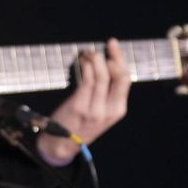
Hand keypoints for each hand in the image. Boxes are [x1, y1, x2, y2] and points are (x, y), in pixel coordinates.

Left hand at [38, 38, 130, 165]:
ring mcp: (95, 109)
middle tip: (108, 43)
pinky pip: (86, 81)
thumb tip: (105, 65)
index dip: (121, 60)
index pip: (125, 80)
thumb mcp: (101, 113)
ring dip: (95, 59)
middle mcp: (110, 110)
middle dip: (115, 56)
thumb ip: (106, 94)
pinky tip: (82, 61)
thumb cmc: (80, 124)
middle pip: (118, 76)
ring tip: (89, 52)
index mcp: (118, 110)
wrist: (62, 144)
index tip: (114, 47)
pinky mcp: (80, 106)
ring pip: (101, 76)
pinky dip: (85, 67)